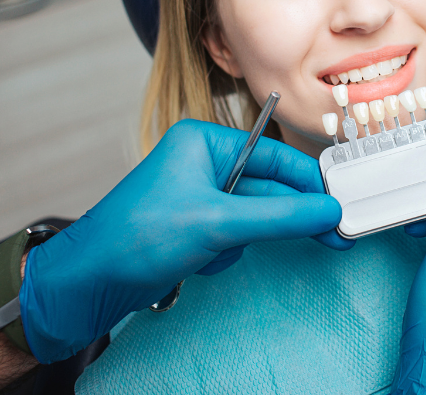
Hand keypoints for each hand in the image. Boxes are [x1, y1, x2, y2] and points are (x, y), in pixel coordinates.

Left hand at [19, 119, 345, 362]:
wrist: (87, 283)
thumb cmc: (135, 237)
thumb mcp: (217, 223)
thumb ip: (279, 217)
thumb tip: (327, 211)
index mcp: (205, 142)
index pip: (275, 156)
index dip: (309, 181)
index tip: (338, 204)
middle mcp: (204, 164)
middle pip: (269, 187)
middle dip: (290, 216)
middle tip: (333, 235)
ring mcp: (200, 197)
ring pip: (254, 216)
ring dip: (247, 239)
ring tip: (220, 252)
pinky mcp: (196, 226)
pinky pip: (236, 235)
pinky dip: (229, 252)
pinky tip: (205, 261)